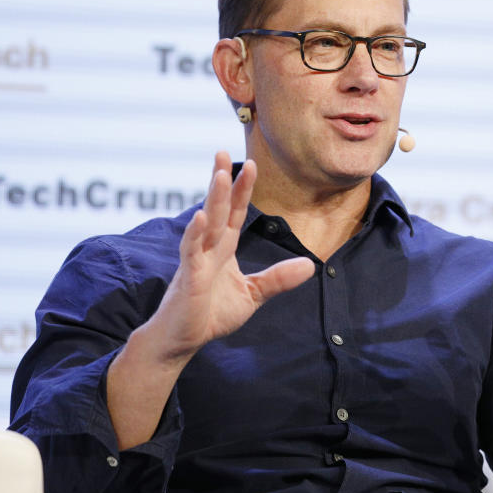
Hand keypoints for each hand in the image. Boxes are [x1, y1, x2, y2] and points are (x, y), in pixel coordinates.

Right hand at [148, 152, 314, 364]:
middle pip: (217, 208)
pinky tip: (201, 217)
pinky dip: (195, 234)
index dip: (242, 190)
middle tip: (223, 152)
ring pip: (205, 224)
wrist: (182, 341)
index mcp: (223, 249)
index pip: (233, 213)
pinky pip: (190, 251)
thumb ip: (278, 279)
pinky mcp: (187, 278)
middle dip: (221, 181)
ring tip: (218, 175)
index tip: (250, 165)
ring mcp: (195, 260)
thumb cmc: (210, 315)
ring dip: (212, 199)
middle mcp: (208, 248)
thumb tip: (310, 266)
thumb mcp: (252, 295)